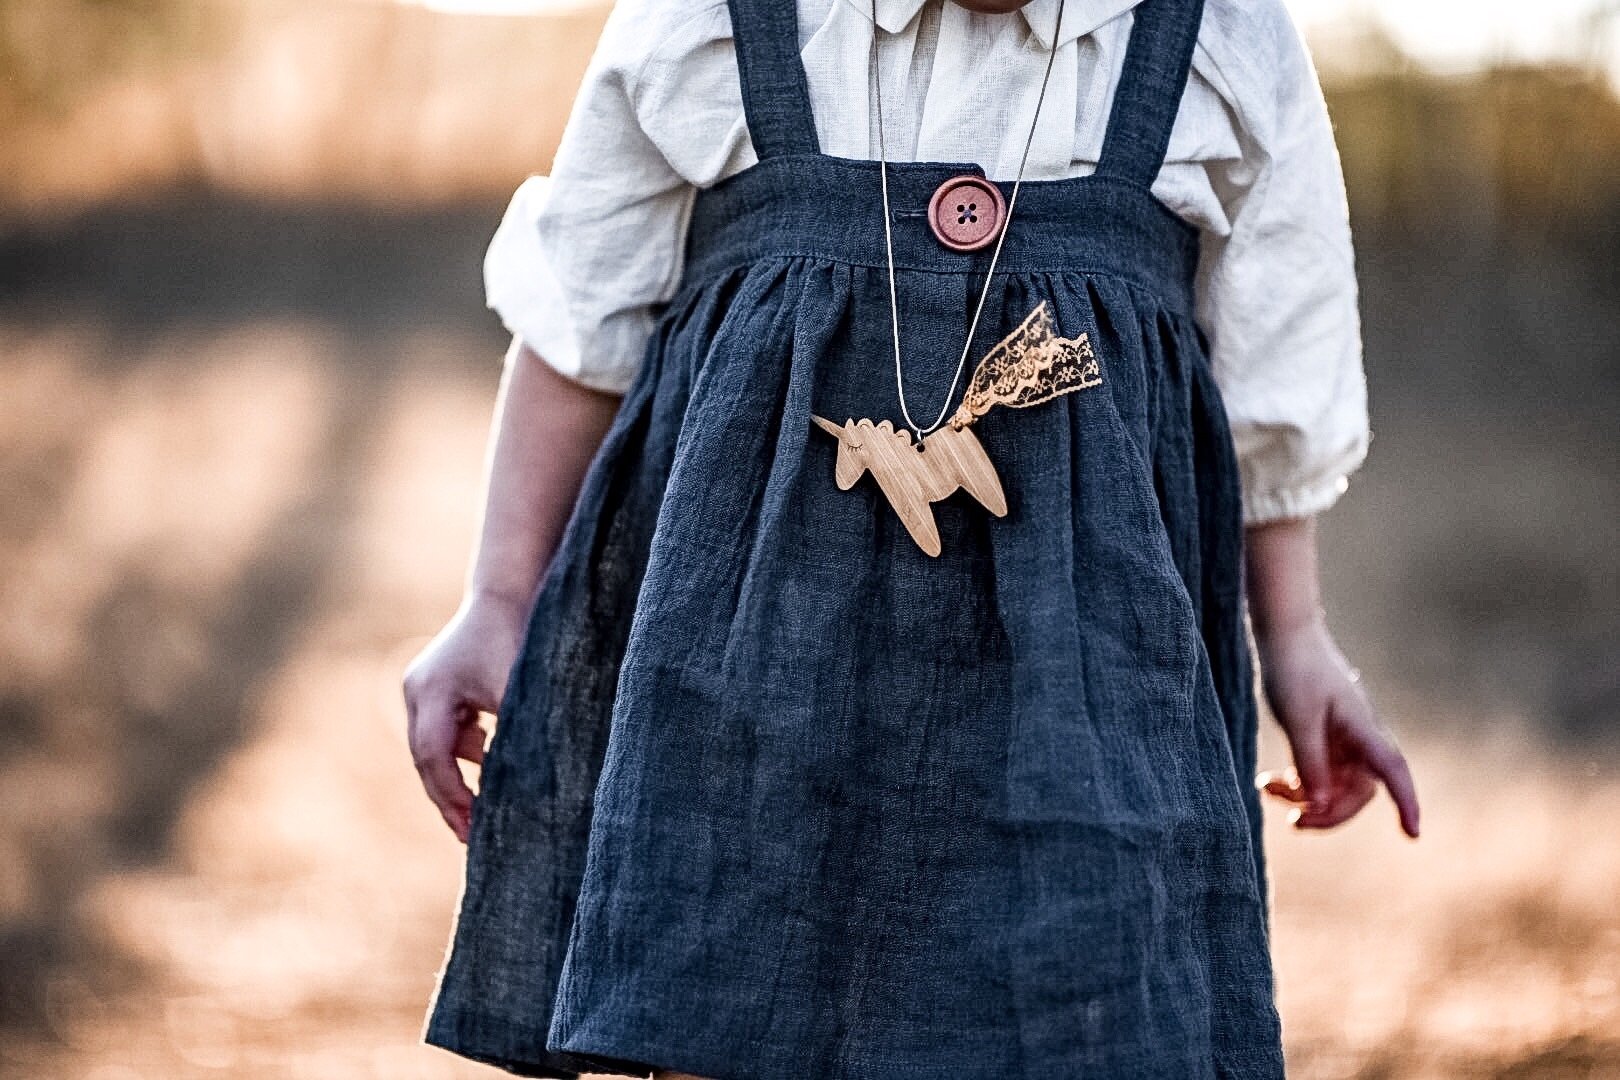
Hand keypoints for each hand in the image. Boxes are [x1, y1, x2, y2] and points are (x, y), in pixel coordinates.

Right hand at [402, 592, 528, 841]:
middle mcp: (417, 690)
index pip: (433, 758)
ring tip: (483, 810)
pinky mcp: (440, 684)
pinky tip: (490, 765)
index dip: (453, 796)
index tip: (475, 827)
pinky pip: (446, 730)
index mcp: (429, 691)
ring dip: (459, 775)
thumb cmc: (517, 636)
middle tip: (471, 836)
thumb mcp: (519, 690)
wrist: (511, 587)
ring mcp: (424, 686)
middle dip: (450, 798)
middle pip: (426, 758)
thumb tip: (518, 788)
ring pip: (436, 747)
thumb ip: (514, 737)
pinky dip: (466, 751)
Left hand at [1253, 618, 1420, 837]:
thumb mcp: (1298, 718)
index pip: (1393, 772)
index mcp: (1363, 729)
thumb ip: (1310, 762)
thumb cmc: (1296, 670)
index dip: (1406, 803)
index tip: (1412, 835)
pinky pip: (1316, 775)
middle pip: (1358, 792)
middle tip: (1294, 822)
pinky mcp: (1323, 739)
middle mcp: (1359, 739)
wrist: (1285, 636)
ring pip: (1334, 787)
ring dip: (1306, 799)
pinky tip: (1268, 783)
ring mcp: (1341, 740)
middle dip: (1330, 812)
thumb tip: (1321, 803)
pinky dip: (1295, 784)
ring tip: (1268, 792)